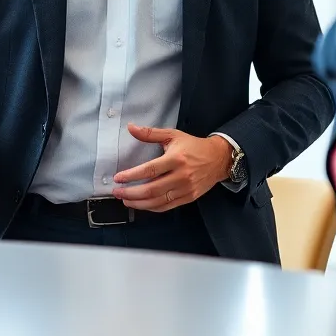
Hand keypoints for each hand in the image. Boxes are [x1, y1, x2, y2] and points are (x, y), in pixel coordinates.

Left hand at [112, 124, 232, 211]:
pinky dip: (152, 208)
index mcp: (176, 159)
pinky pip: (167, 207)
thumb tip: (130, 127)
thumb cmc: (193, 146)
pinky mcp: (188, 198)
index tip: (118, 178)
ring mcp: (185, 189)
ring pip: (158, 201)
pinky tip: (142, 204)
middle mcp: (181, 176)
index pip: (150, 170)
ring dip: (139, 203)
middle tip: (117, 192)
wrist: (218, 158)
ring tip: (126, 200)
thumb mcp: (173, 135)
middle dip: (131, 193)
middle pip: (151, 189)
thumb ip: (150, 133)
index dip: (132, 175)